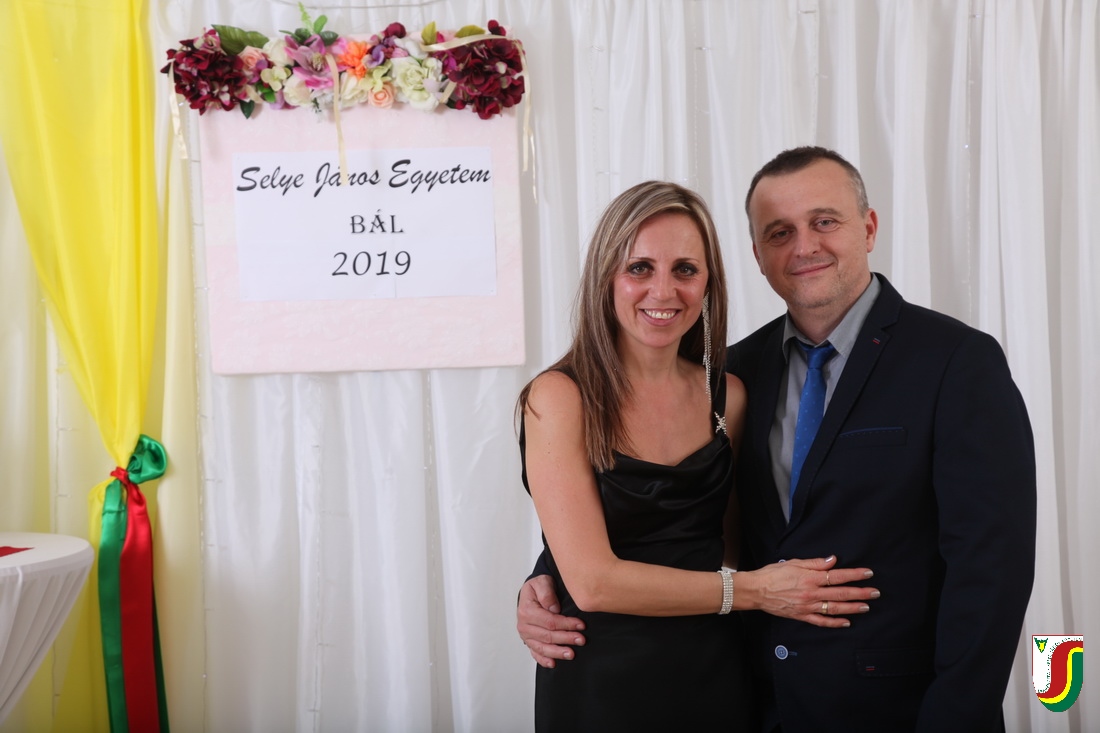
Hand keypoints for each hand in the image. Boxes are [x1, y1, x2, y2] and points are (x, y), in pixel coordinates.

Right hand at [517, 575, 586, 667]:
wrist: (531, 593)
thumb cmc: (537, 587)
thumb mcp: (541, 582)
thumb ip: (547, 593)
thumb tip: (554, 608)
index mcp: (526, 611)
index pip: (549, 621)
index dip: (566, 624)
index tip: (581, 625)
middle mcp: (524, 625)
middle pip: (548, 636)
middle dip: (566, 638)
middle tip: (582, 640)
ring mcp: (526, 636)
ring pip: (542, 647)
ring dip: (557, 652)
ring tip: (571, 654)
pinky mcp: (529, 641)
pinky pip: (535, 653)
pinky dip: (543, 660)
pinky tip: (553, 663)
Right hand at [738, 555, 877, 627]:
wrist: (756, 590)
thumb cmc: (773, 574)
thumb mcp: (794, 562)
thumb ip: (815, 563)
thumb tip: (833, 560)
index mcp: (810, 578)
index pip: (838, 576)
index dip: (854, 575)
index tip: (868, 574)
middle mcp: (812, 593)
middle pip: (841, 593)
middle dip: (860, 592)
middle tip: (875, 593)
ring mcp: (808, 606)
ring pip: (835, 608)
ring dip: (852, 608)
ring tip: (866, 606)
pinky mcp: (802, 615)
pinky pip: (821, 621)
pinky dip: (835, 623)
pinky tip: (846, 622)